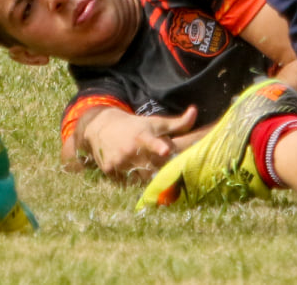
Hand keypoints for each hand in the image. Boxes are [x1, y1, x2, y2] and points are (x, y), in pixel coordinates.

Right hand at [79, 107, 198, 180]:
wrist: (102, 128)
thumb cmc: (136, 126)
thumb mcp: (156, 123)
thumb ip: (178, 123)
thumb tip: (194, 111)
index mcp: (143, 136)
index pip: (152, 141)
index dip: (158, 146)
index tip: (165, 150)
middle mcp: (130, 150)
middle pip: (152, 168)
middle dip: (162, 172)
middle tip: (169, 176)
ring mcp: (119, 162)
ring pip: (141, 180)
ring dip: (149, 180)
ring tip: (150, 174)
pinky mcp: (110, 172)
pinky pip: (128, 184)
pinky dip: (134, 183)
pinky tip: (134, 174)